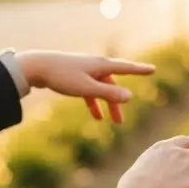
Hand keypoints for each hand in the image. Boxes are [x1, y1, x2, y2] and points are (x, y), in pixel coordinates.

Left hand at [16, 50, 154, 123]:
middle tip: (121, 121)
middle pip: (112, 84)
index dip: (140, 70)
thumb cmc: (62, 76)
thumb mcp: (87, 88)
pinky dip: (93, 102)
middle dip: (117, 102)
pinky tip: (94, 116)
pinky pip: (90, 90)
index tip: (153, 70)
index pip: (126, 68)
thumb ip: (108, 94)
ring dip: (105, 105)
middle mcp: (95, 65)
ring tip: (108, 122)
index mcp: (101, 65)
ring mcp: (84, 70)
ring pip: (101, 89)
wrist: (36, 66)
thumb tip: (130, 96)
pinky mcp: (74, 75)